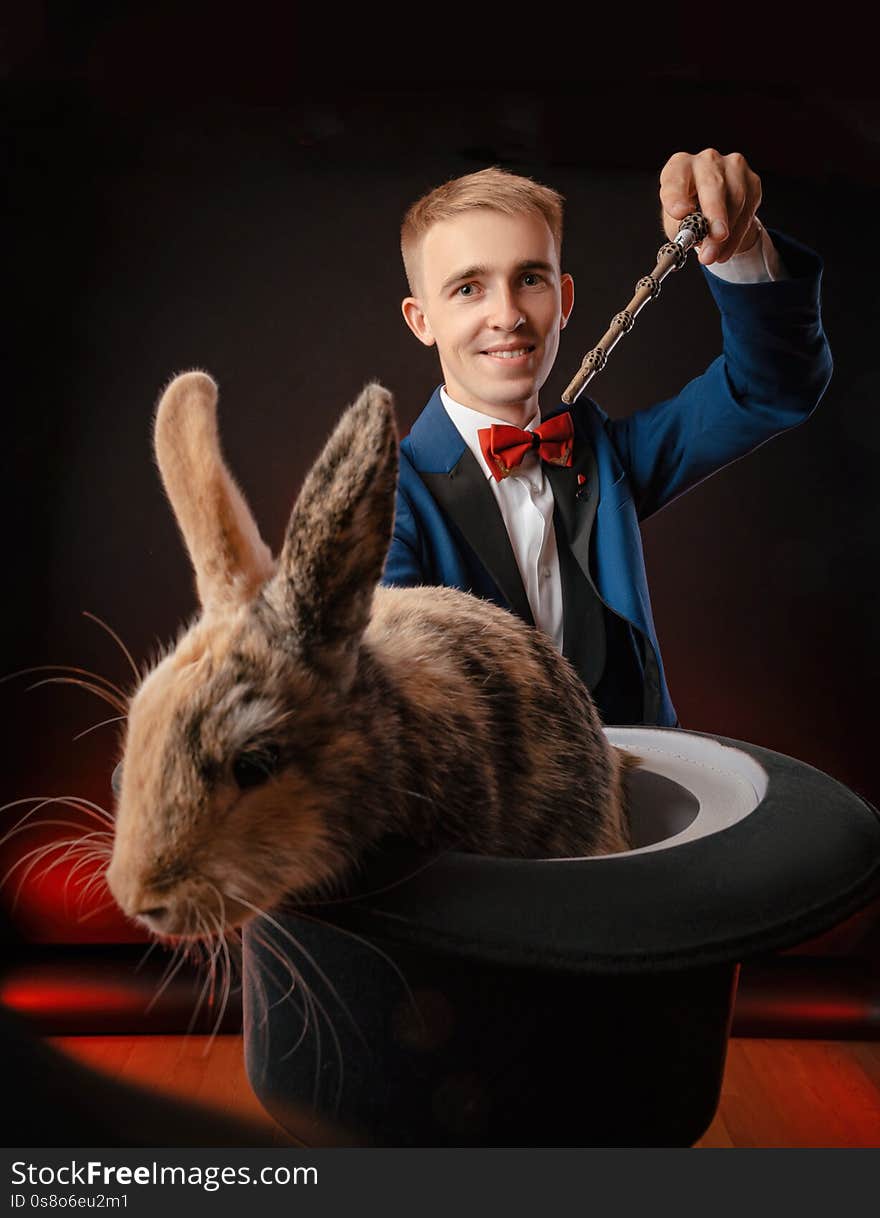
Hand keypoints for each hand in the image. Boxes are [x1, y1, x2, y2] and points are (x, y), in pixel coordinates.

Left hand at [659, 149, 762, 265]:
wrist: (713, 213)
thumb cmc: (689, 214)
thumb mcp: (676, 223)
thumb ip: (681, 229)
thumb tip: (692, 238)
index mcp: (680, 166)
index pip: (676, 176)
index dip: (677, 195)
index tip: (680, 213)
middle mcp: (706, 160)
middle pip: (713, 184)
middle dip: (715, 214)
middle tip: (716, 236)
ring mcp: (732, 166)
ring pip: (736, 198)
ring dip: (727, 232)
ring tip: (714, 255)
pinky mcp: (752, 180)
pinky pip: (749, 208)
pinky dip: (737, 234)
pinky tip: (725, 249)